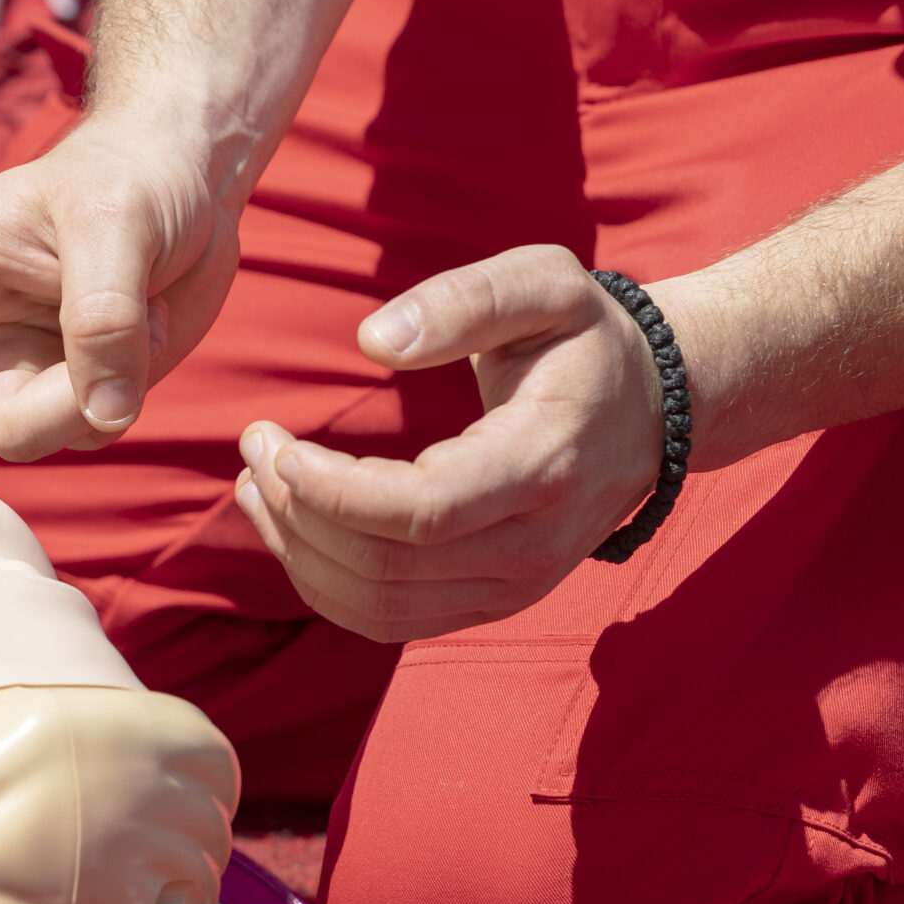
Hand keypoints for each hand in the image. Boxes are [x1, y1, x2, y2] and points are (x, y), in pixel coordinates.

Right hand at [0, 114, 241, 458]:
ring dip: (75, 400)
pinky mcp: (62, 392)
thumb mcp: (116, 225)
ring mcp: (9, 366)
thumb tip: (104, 410)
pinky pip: (78, 437)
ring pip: (16, 438)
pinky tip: (139, 344)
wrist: (189, 179)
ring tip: (129, 318)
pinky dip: (115, 403)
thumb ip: (102, 317)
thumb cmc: (132, 175)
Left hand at [235, 245, 670, 642]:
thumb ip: (462, 301)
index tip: (274, 443)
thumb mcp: (544, 285)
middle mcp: (533, 546)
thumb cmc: (584, 337)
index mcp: (543, 466)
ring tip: (255, 480)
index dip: (330, 492)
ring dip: (297, 550)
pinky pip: (387, 619)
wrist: (650, 408)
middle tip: (254, 443)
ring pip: (377, 605)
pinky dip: (322, 579)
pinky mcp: (490, 602)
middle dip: (296, 512)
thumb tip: (372, 341)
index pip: (420, 513)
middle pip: (386, 567)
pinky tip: (288, 521)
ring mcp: (515, 587)